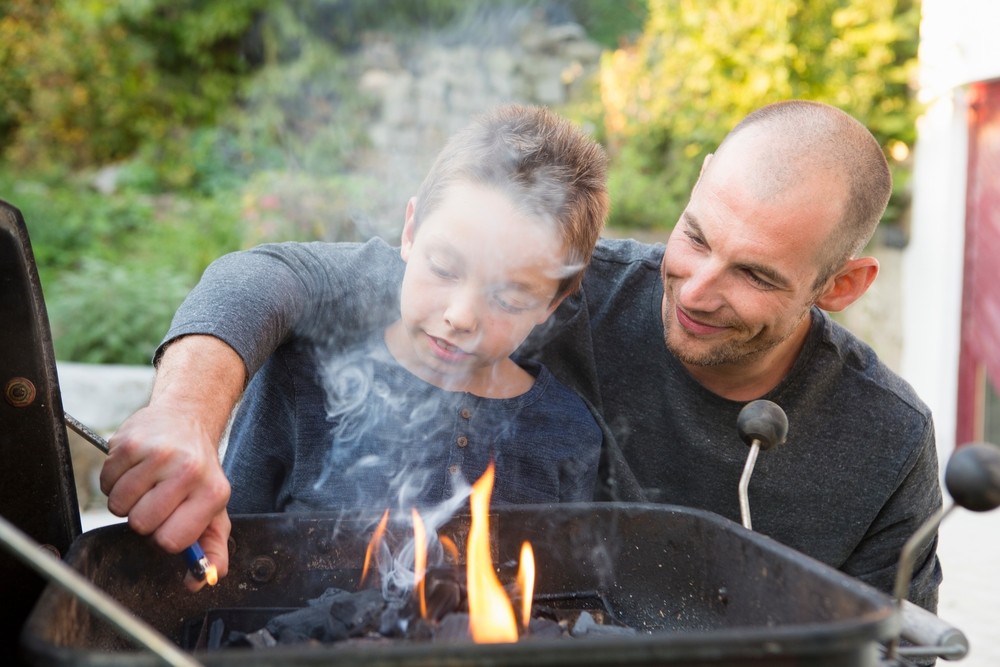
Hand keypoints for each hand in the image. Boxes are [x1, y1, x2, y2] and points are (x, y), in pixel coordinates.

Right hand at [98, 335, 244, 587]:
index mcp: (213, 492)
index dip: (163, 537)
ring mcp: (158, 454)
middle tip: (157, 498)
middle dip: (143, 518)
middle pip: (140, 524)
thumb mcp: (215, 509)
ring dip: (126, 500)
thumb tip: (201, 581)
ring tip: (147, 482)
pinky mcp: (129, 442)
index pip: (171, 541)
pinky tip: (134, 468)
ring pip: (118, 505)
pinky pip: (105, 483)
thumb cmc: (198, 472)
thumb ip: (212, 548)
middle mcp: (189, 470)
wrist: (186, 419)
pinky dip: (113, 481)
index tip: (170, 523)